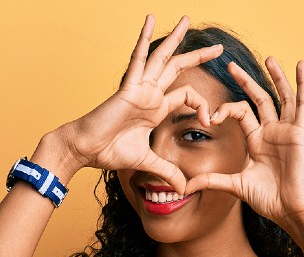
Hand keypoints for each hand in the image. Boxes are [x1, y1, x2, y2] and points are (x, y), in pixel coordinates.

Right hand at [59, 15, 222, 192]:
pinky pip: (138, 58)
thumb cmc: (108, 152)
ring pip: (163, 57)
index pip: (186, 96)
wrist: (85, 149)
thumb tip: (184, 188)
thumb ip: (167, 171)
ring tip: (188, 20)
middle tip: (218, 46)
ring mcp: (139, 87)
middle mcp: (149, 93)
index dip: (203, 106)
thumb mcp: (147, 162)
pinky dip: (144, 38)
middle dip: (198, 56)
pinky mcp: (128, 87)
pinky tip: (150, 20)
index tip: (210, 122)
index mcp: (155, 108)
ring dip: (176, 39)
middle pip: (179, 68)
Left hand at [184, 58, 303, 238]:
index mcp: (257, 141)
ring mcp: (286, 130)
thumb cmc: (269, 200)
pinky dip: (303, 84)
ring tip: (268, 57)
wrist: (292, 210)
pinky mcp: (299, 132)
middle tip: (230, 64)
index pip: (240, 113)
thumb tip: (184, 187)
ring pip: (281, 96)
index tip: (211, 117)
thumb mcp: (235, 186)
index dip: (224, 110)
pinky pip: (303, 104)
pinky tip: (300, 66)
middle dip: (244, 81)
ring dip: (275, 76)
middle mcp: (271, 132)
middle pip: (258, 98)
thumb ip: (211, 181)